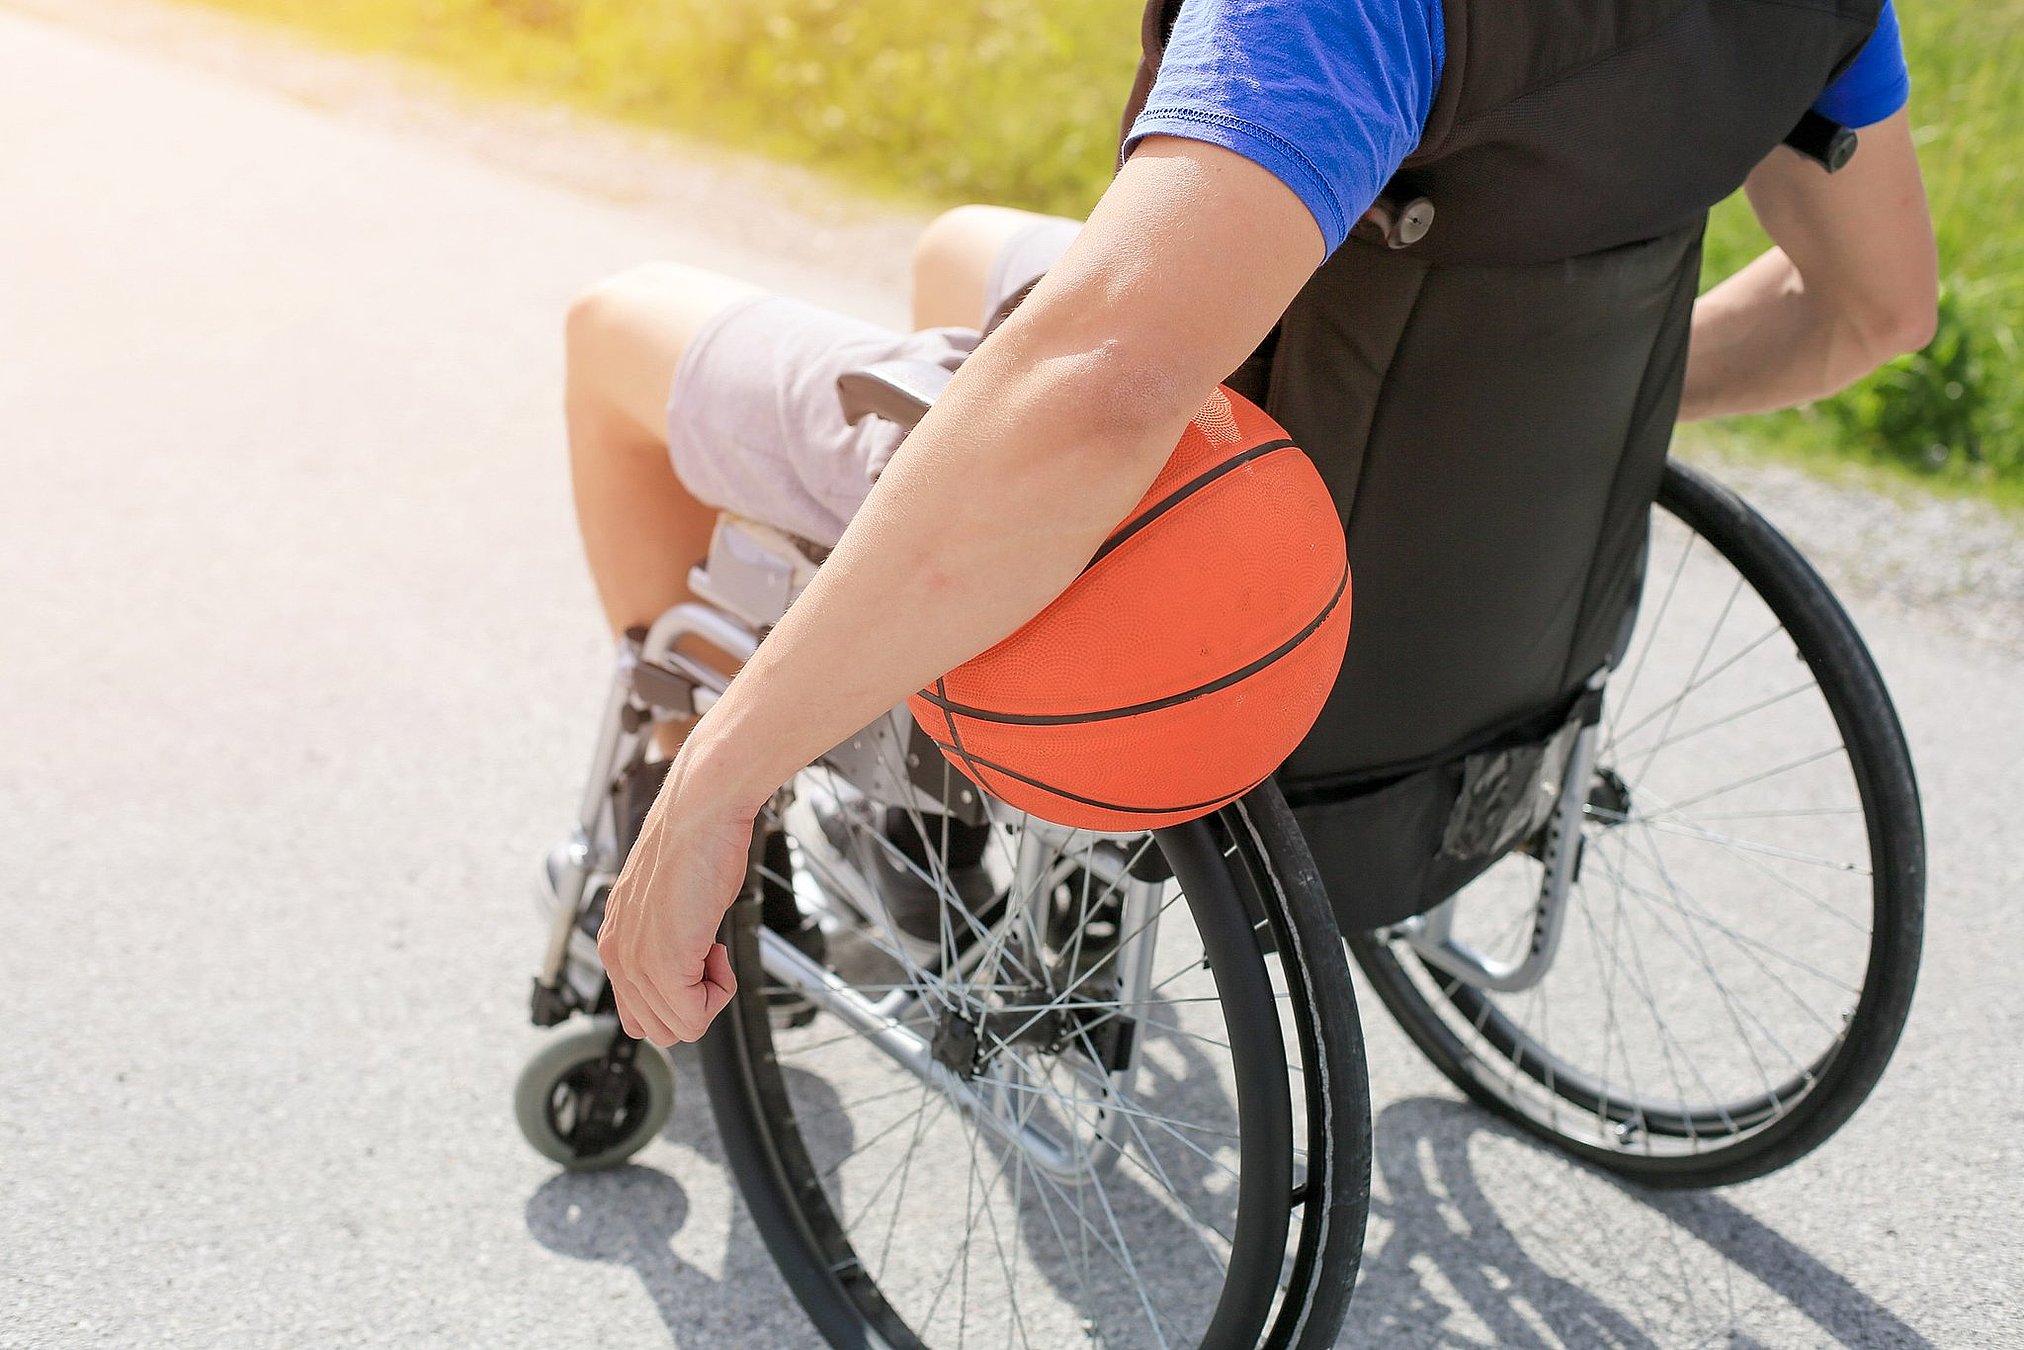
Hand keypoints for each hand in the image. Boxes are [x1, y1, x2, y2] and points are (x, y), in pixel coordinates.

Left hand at [596, 752, 752, 1044]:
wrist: (701, 812)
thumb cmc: (696, 842)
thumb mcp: (673, 901)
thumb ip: (670, 938)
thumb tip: (693, 963)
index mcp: (616, 940)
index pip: (637, 1012)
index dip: (679, 995)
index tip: (698, 957)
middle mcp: (617, 955)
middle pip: (655, 1028)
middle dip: (693, 1003)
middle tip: (708, 957)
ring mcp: (636, 962)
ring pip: (676, 1028)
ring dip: (707, 997)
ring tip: (713, 948)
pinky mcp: (661, 963)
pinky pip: (694, 1016)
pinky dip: (719, 991)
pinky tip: (717, 947)